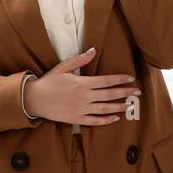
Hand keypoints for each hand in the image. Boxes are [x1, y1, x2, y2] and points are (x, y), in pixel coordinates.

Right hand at [23, 48, 139, 124]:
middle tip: (137, 92)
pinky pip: (94, 121)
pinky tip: (115, 118)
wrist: (34, 99)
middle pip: (109, 94)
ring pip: (104, 108)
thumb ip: (80, 60)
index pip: (106, 80)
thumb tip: (93, 51)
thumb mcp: (63, 67)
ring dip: (118, 106)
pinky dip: (106, 120)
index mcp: (82, 83)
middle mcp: (84, 96)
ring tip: (129, 105)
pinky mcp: (76, 119)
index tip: (130, 78)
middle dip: (124, 93)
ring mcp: (81, 109)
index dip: (120, 79)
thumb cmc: (49, 82)